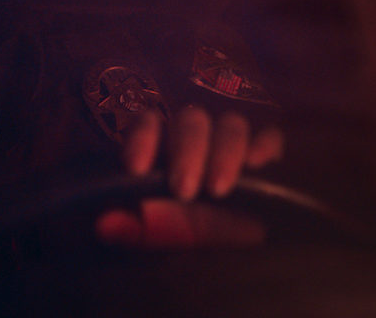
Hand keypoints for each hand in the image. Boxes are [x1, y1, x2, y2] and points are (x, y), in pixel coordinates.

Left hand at [96, 106, 283, 247]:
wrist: (229, 253)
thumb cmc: (182, 236)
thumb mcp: (153, 239)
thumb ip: (130, 229)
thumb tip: (104, 224)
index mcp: (162, 148)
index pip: (149, 124)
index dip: (142, 140)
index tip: (136, 170)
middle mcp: (196, 138)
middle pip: (191, 122)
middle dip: (187, 153)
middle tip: (183, 190)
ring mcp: (233, 143)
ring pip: (231, 124)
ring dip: (225, 153)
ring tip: (219, 188)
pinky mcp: (267, 154)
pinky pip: (271, 136)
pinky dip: (264, 145)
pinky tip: (258, 165)